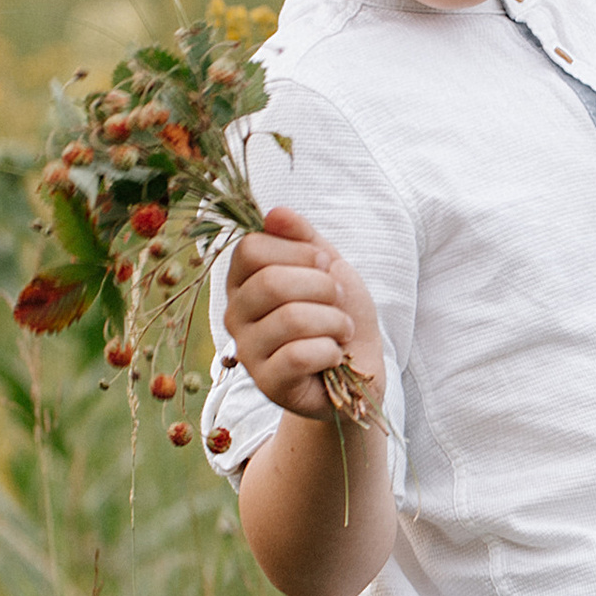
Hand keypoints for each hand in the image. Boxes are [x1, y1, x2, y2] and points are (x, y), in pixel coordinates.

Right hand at [224, 206, 385, 422]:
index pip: (250, 248)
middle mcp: (236, 314)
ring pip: (290, 318)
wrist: (360, 366)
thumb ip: (301, 236)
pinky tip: (335, 355)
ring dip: (334, 320)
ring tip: (342, 329)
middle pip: (270, 282)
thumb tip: (275, 212)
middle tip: (339, 299)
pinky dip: (331, 350)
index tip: (323, 264)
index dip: (297, 250)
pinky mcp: (268, 383)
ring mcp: (248, 351)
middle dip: (323, 286)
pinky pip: (299, 355)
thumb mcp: (327, 265)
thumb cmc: (338, 311)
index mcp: (243, 280)